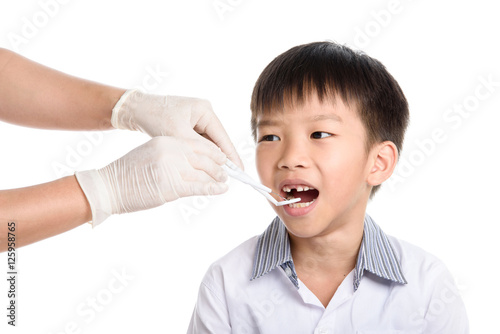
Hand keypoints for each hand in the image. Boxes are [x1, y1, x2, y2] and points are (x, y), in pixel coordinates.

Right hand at [75, 136, 227, 225]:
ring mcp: (171, 168)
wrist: (108, 187)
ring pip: (203, 172)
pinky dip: (213, 188)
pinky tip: (222, 189)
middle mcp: (170, 151)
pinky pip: (199, 186)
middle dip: (218, 165)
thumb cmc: (126, 174)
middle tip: (228, 170)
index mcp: (165, 140)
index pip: (196, 143)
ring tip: (225, 181)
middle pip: (203, 157)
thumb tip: (190, 161)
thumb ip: (169, 154)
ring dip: (218, 177)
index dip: (212, 151)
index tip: (222, 157)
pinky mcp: (172, 185)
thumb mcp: (149, 154)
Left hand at [111, 90, 243, 168]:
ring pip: (207, 143)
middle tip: (232, 176)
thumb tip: (218, 162)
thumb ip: (199, 149)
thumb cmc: (154, 117)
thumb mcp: (178, 135)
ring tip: (219, 175)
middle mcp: (202, 113)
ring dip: (210, 158)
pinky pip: (198, 142)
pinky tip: (204, 167)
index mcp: (204, 110)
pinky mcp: (187, 125)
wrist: (134, 110)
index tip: (240, 170)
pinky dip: (200, 154)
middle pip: (217, 140)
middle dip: (222, 158)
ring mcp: (195, 118)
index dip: (231, 155)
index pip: (222, 136)